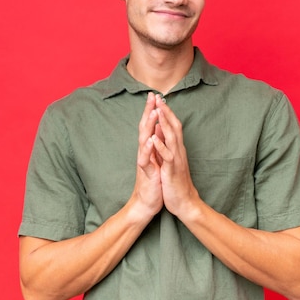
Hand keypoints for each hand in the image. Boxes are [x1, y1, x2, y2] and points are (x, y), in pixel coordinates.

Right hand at [130, 93, 163, 219]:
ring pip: (143, 140)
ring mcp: (143, 162)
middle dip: (148, 111)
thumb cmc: (152, 182)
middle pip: (144, 128)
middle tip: (152, 96)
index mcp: (148, 149)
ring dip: (148, 126)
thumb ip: (154, 145)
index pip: (149, 126)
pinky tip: (150, 140)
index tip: (156, 96)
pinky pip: (145, 159)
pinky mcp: (146, 173)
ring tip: (153, 111)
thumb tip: (156, 130)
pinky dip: (147, 149)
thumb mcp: (155, 160)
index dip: (152, 111)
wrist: (146, 203)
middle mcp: (144, 152)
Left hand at [151, 94, 199, 217]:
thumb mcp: (171, 161)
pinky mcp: (173, 170)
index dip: (166, 112)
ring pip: (172, 138)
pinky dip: (161, 146)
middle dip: (166, 112)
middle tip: (159, 97)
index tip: (158, 99)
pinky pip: (167, 156)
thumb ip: (167, 146)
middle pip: (174, 127)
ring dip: (165, 124)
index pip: (172, 126)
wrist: (185, 202)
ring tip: (159, 110)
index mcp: (176, 148)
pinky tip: (154, 137)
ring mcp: (176, 160)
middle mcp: (178, 151)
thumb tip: (161, 131)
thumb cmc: (176, 181)